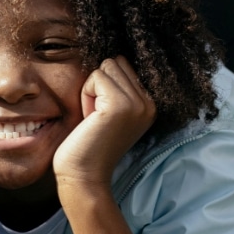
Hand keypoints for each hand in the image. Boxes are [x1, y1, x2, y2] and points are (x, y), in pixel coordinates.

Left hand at [53, 56, 155, 193]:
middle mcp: (149, 103)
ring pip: (106, 66)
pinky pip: (96, 76)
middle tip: (97, 116)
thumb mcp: (110, 112)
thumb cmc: (88, 144)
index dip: (105, 85)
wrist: (84, 176)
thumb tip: (112, 57)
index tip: (103, 115)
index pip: (125, 65)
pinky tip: (90, 119)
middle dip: (99, 84)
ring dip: (91, 89)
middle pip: (116, 62)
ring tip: (94, 117)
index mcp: (150, 105)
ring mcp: (138, 104)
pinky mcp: (120, 105)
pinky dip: (86, 95)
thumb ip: (117, 88)